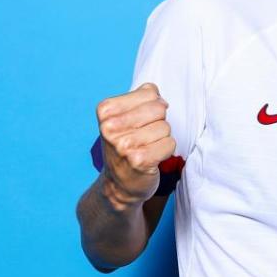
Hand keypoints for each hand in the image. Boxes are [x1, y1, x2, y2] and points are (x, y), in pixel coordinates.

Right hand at [96, 83, 174, 209]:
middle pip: (159, 108)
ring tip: (146, 148)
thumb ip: (141, 97)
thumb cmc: (126, 145)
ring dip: (162, 138)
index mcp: (106, 110)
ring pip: (166, 127)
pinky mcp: (138, 160)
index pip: (150, 92)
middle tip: (145, 136)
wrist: (119, 184)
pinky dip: (166, 150)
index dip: (152, 106)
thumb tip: (156, 92)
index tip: (139, 121)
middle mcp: (110, 127)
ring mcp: (123, 145)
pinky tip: (152, 158)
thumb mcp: (125, 116)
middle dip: (159, 122)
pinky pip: (170, 143)